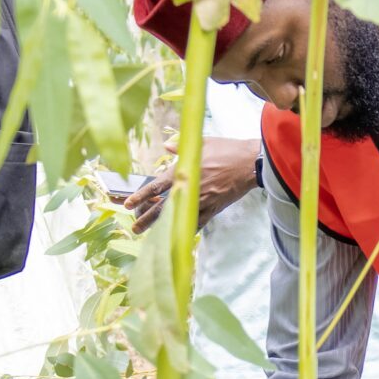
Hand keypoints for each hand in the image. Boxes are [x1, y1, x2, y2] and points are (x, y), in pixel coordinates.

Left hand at [119, 138, 260, 231]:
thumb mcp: (203, 143)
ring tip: (147, 234)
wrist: (251, 163)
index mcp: (183, 172)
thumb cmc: (227, 150)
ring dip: (161, 226)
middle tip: (133, 227)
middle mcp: (190, 189)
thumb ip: (182, 146)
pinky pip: (197, 222)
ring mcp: (202, 201)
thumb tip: (169, 147)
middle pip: (162, 207)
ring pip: (177, 217)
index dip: (140, 196)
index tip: (127, 205)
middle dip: (146, 218)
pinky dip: (186, 228)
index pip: (156, 187)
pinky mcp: (214, 208)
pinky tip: (176, 235)